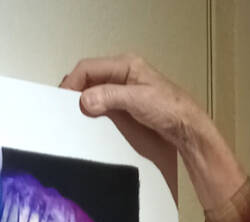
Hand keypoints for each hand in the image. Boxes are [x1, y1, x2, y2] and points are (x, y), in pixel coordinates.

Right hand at [61, 55, 244, 209]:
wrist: (187, 129)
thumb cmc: (169, 110)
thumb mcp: (138, 101)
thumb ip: (110, 97)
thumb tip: (84, 100)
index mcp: (125, 65)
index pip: (89, 68)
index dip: (72, 82)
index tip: (62, 101)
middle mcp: (123, 74)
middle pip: (89, 78)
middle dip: (75, 92)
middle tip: (64, 110)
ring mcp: (124, 89)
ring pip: (94, 91)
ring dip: (84, 102)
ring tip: (74, 117)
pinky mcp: (126, 104)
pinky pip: (103, 103)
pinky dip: (93, 110)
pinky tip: (90, 122)